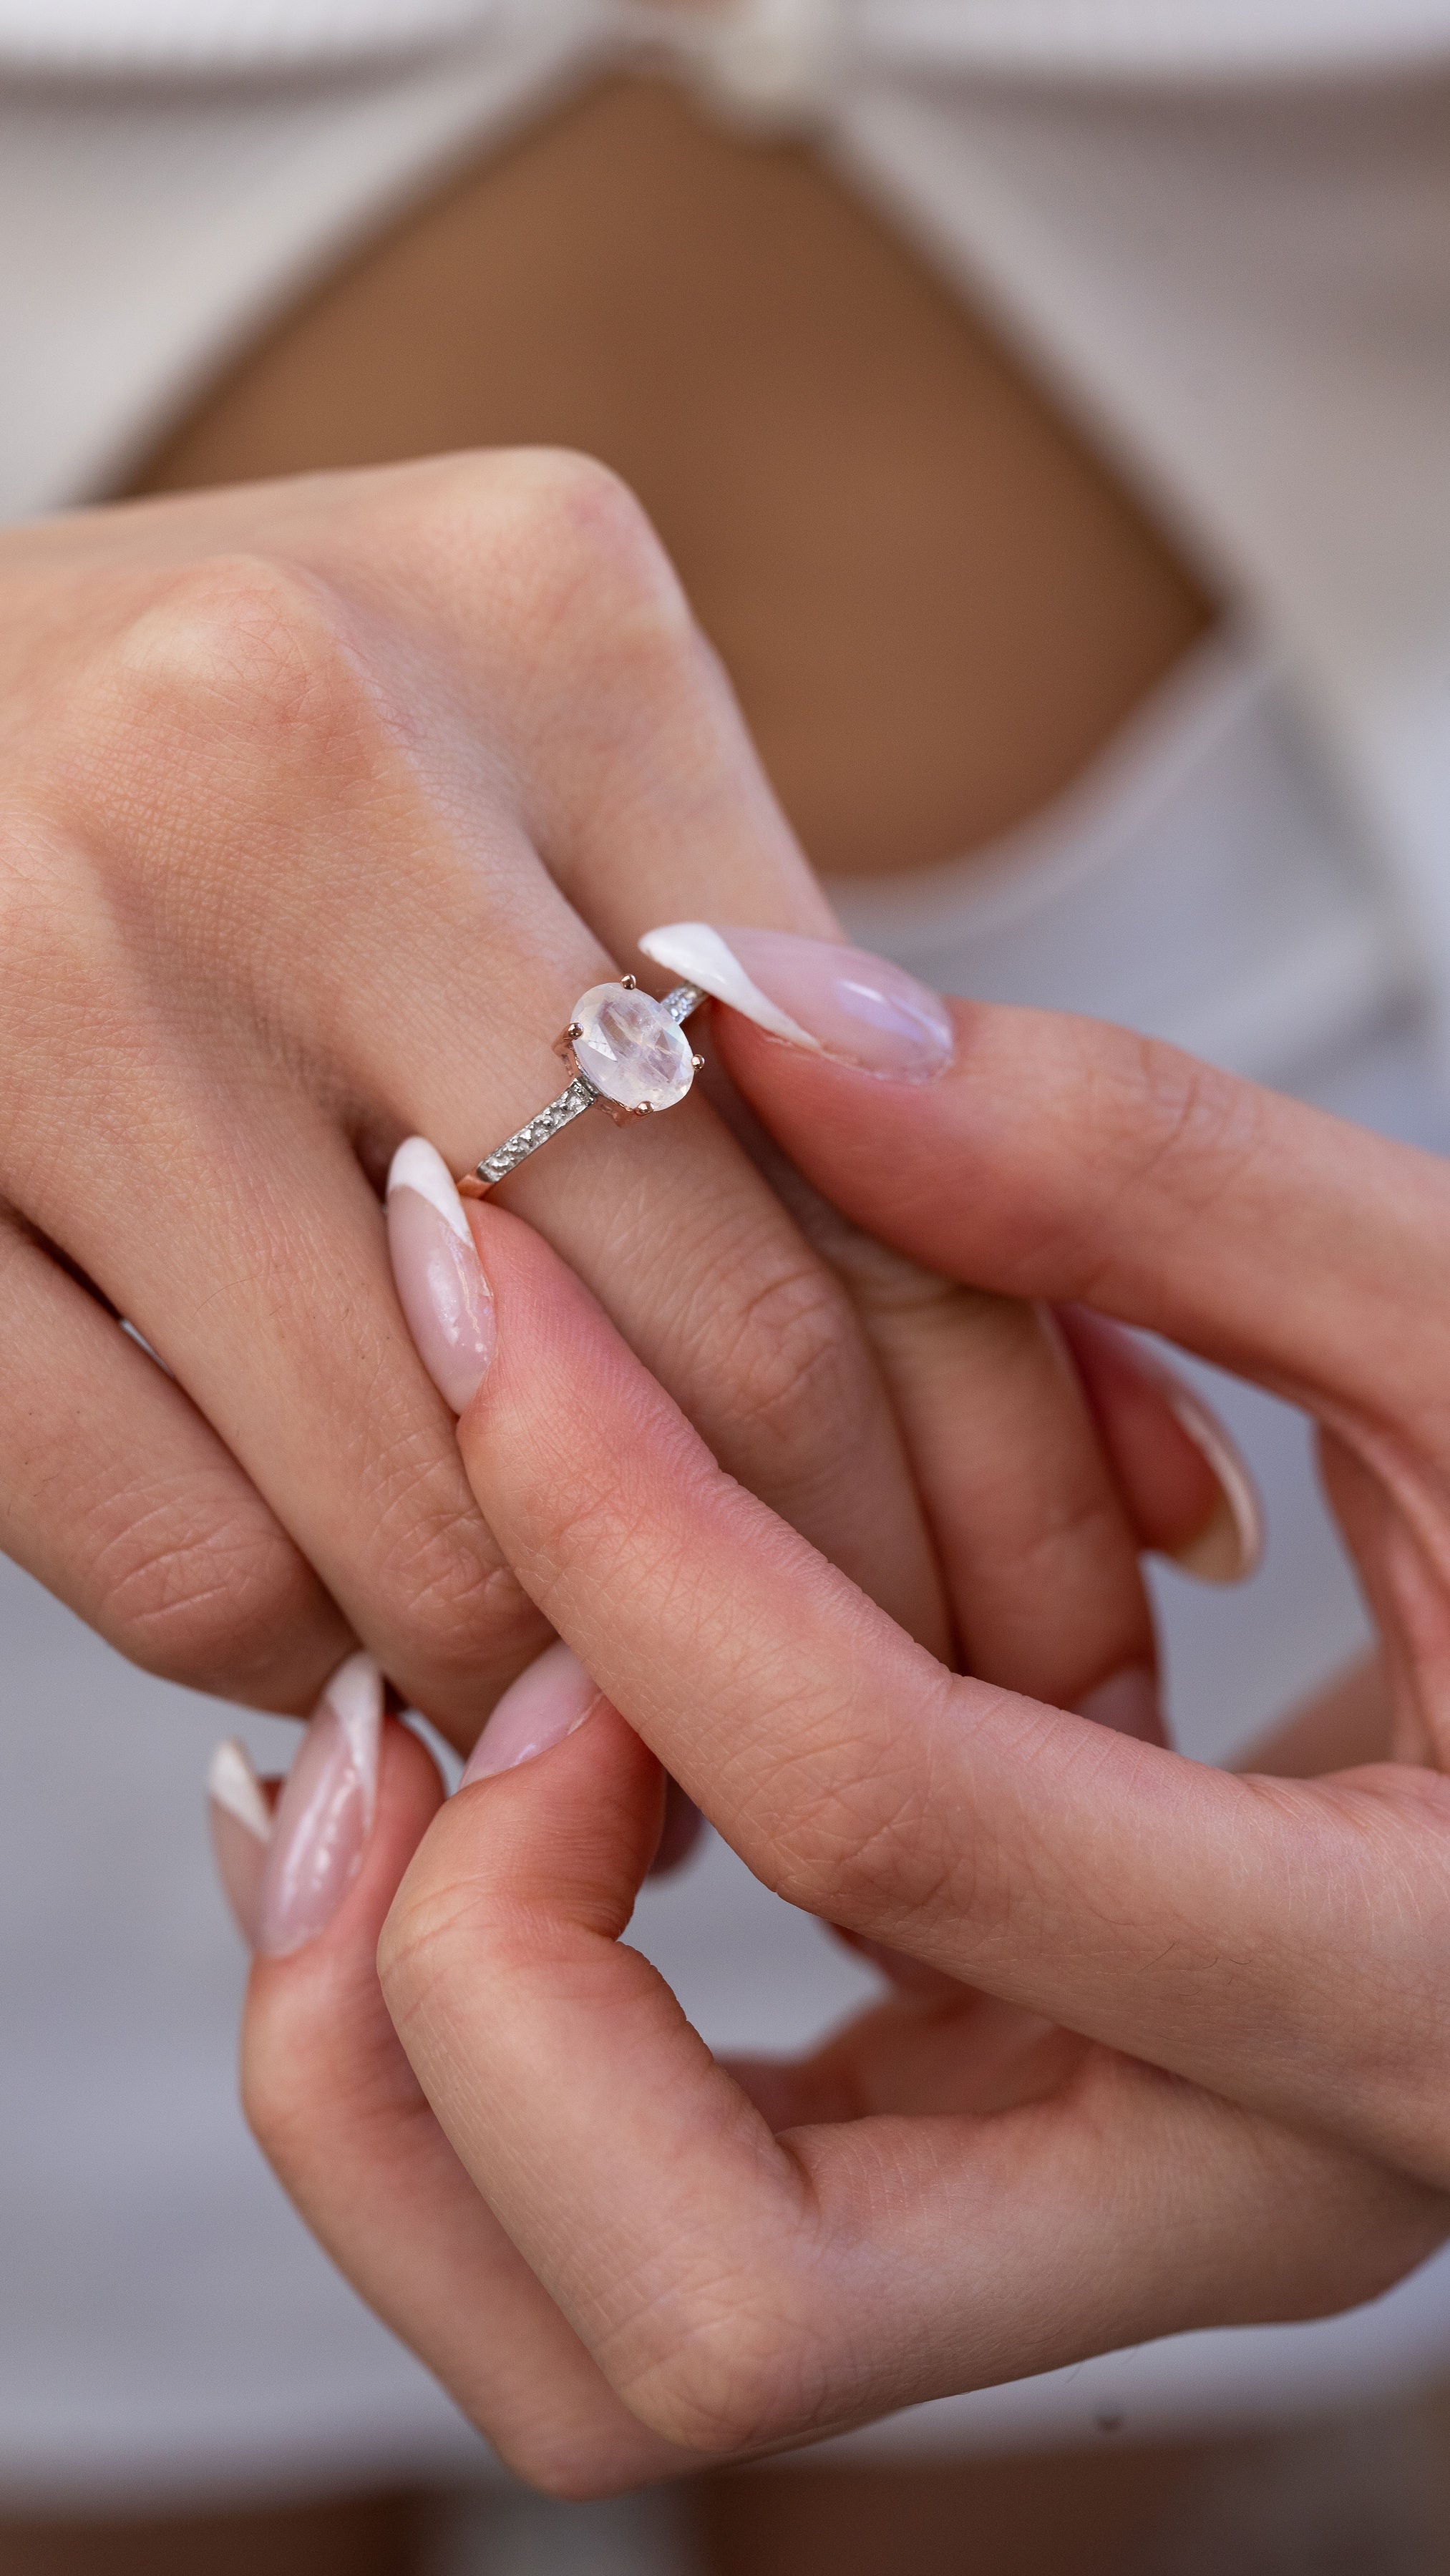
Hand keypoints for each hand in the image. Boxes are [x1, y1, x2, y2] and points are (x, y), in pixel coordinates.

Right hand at [0, 463, 1195, 1742]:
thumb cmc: (251, 778)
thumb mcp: (549, 814)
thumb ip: (822, 1098)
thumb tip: (1144, 1473)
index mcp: (545, 620)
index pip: (877, 1155)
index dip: (1001, 1465)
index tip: (1056, 1642)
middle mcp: (297, 746)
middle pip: (701, 1343)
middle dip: (830, 1615)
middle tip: (874, 1755)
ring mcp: (54, 951)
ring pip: (438, 1500)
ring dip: (552, 1666)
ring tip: (600, 1697)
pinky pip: (183, 1557)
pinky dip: (312, 1652)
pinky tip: (357, 1619)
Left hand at [239, 953, 1447, 2489]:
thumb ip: (1136, 1173)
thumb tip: (751, 1021)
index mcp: (1403, 1976)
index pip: (890, 1810)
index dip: (624, 1519)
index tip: (472, 1281)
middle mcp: (1223, 2187)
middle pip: (712, 2300)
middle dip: (469, 1962)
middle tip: (435, 1661)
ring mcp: (1093, 2218)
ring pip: (628, 2346)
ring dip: (408, 2061)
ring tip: (388, 1735)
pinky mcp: (1004, 2166)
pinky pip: (647, 2217)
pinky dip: (475, 2036)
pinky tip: (467, 1775)